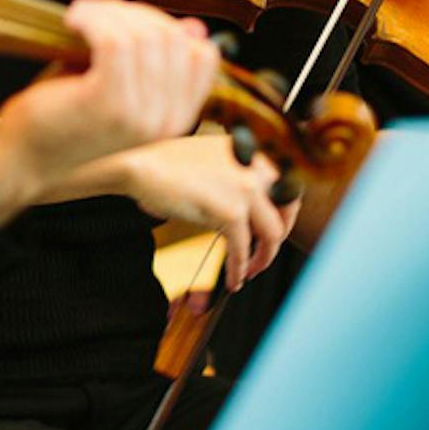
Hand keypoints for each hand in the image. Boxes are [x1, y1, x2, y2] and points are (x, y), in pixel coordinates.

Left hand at [0, 0, 222, 221]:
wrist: (24, 158)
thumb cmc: (68, 115)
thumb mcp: (122, 85)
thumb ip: (157, 60)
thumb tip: (194, 27)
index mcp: (176, 120)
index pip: (204, 57)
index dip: (168, 27)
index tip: (129, 23)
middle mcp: (165, 122)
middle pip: (172, 39)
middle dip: (133, 13)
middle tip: (96, 15)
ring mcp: (138, 115)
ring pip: (142, 35)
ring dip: (107, 12)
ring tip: (80, 17)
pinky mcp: (106, 103)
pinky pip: (113, 39)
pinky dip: (92, 18)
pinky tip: (72, 21)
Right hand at [106, 134, 292, 290]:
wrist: (139, 165)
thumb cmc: (165, 164)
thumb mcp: (211, 161)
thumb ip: (235, 177)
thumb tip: (248, 212)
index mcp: (252, 151)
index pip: (286, 184)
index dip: (284, 213)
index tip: (272, 230)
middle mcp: (255, 166)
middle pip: (289, 209)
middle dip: (279, 237)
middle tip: (264, 255)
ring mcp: (246, 188)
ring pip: (273, 234)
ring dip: (263, 258)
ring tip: (248, 272)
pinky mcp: (230, 211)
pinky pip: (243, 249)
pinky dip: (239, 268)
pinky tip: (233, 279)